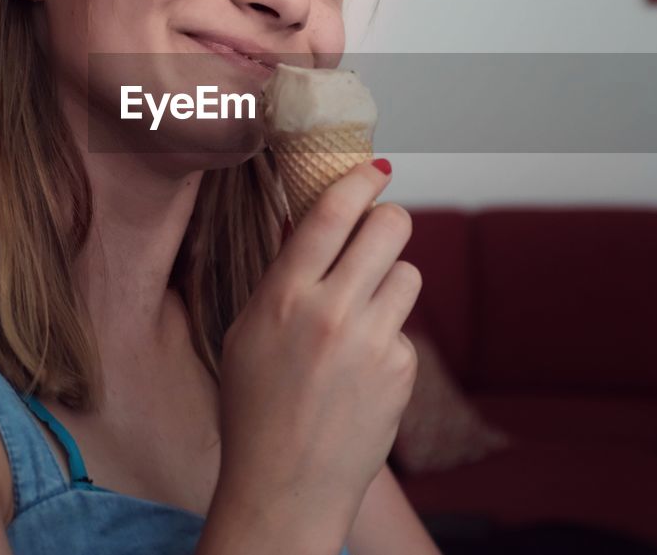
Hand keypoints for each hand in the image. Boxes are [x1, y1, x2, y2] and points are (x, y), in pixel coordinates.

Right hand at [214, 160, 418, 545]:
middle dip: (388, 220)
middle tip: (379, 230)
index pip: (332, 212)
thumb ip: (283, 278)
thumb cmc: (255, 407)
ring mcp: (373, 342)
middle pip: (390, 226)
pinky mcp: (401, 370)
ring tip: (363, 312)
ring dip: (391, 280)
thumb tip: (314, 222)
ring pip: (408, 272)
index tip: (372, 170)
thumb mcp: (248, 332)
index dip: (359, 180)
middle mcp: (332, 312)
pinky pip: (406, 326)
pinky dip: (389, 336)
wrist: (285, 486)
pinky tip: (361, 370)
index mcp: (283, 297)